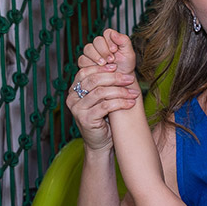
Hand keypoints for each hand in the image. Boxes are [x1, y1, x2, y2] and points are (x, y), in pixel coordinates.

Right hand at [67, 30, 140, 151]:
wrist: (101, 142)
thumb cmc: (103, 117)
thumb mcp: (102, 97)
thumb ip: (103, 83)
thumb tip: (117, 63)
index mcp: (74, 89)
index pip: (85, 71)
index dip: (102, 67)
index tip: (118, 66)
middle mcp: (72, 98)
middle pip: (93, 81)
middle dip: (114, 78)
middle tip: (130, 78)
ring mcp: (77, 109)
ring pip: (101, 93)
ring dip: (120, 91)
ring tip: (134, 93)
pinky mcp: (86, 120)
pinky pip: (105, 106)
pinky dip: (120, 103)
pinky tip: (130, 103)